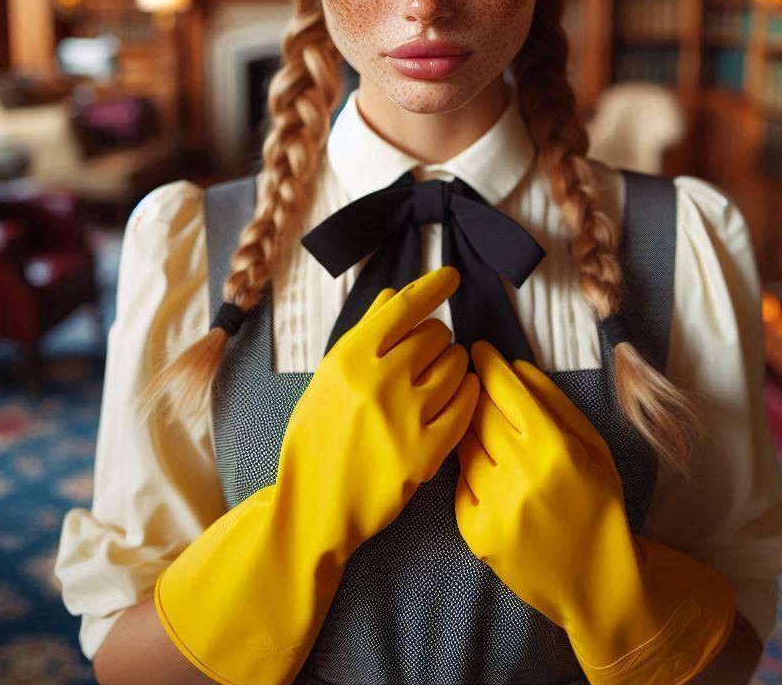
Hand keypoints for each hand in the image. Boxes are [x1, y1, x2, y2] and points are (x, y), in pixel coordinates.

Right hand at [277, 265, 479, 556]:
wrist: (315, 505)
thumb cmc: (317, 436)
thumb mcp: (328, 377)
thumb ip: (363, 334)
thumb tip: (393, 296)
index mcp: (348, 358)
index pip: (403, 307)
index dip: (433, 286)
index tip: (452, 276)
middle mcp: (378, 381)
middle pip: (434, 333)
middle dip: (436, 338)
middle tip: (425, 355)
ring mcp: (404, 417)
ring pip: (455, 364)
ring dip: (452, 364)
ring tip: (436, 378)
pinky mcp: (426, 452)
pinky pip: (465, 404)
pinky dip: (466, 393)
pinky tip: (456, 394)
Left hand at [455, 342, 734, 684]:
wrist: (597, 583)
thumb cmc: (600, 505)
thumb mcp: (594, 446)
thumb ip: (555, 402)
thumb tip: (514, 366)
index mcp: (553, 448)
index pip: (506, 389)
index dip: (487, 363)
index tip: (477, 349)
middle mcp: (519, 475)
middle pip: (477, 412)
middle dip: (473, 391)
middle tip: (472, 380)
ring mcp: (494, 506)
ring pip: (463, 445)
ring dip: (469, 430)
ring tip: (485, 431)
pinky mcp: (475, 533)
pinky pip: (460, 484)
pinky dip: (470, 473)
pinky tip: (490, 475)